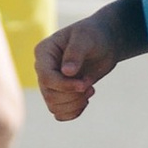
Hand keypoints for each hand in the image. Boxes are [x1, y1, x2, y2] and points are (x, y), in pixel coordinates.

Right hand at [35, 7, 127, 122]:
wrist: (104, 43)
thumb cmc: (94, 34)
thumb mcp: (86, 37)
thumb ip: (76, 52)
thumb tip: (66, 72)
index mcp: (44, 52)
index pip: (46, 77)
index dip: (65, 85)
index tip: (85, 84)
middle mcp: (43, 68)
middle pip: (50, 95)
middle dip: (73, 96)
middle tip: (90, 87)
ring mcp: (50, 82)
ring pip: (53, 106)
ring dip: (75, 104)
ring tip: (90, 91)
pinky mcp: (60, 93)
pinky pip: (59, 113)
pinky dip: (74, 112)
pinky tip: (85, 100)